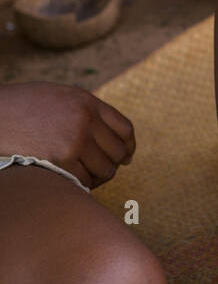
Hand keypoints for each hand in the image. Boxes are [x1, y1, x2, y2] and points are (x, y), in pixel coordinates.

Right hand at [0, 81, 134, 189]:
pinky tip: (69, 180)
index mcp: (86, 101)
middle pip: (118, 152)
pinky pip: (84, 181)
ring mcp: (73, 141)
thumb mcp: (59, 98)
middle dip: (112, 164)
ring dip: (97, 177)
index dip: (128, 146)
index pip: (125, 128)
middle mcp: (84, 119)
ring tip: (83, 175)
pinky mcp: (60, 161)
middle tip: (100, 170)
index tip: (126, 157)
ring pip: (105, 170)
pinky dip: (80, 185)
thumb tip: (120, 142)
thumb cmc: (22, 108)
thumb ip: (86, 113)